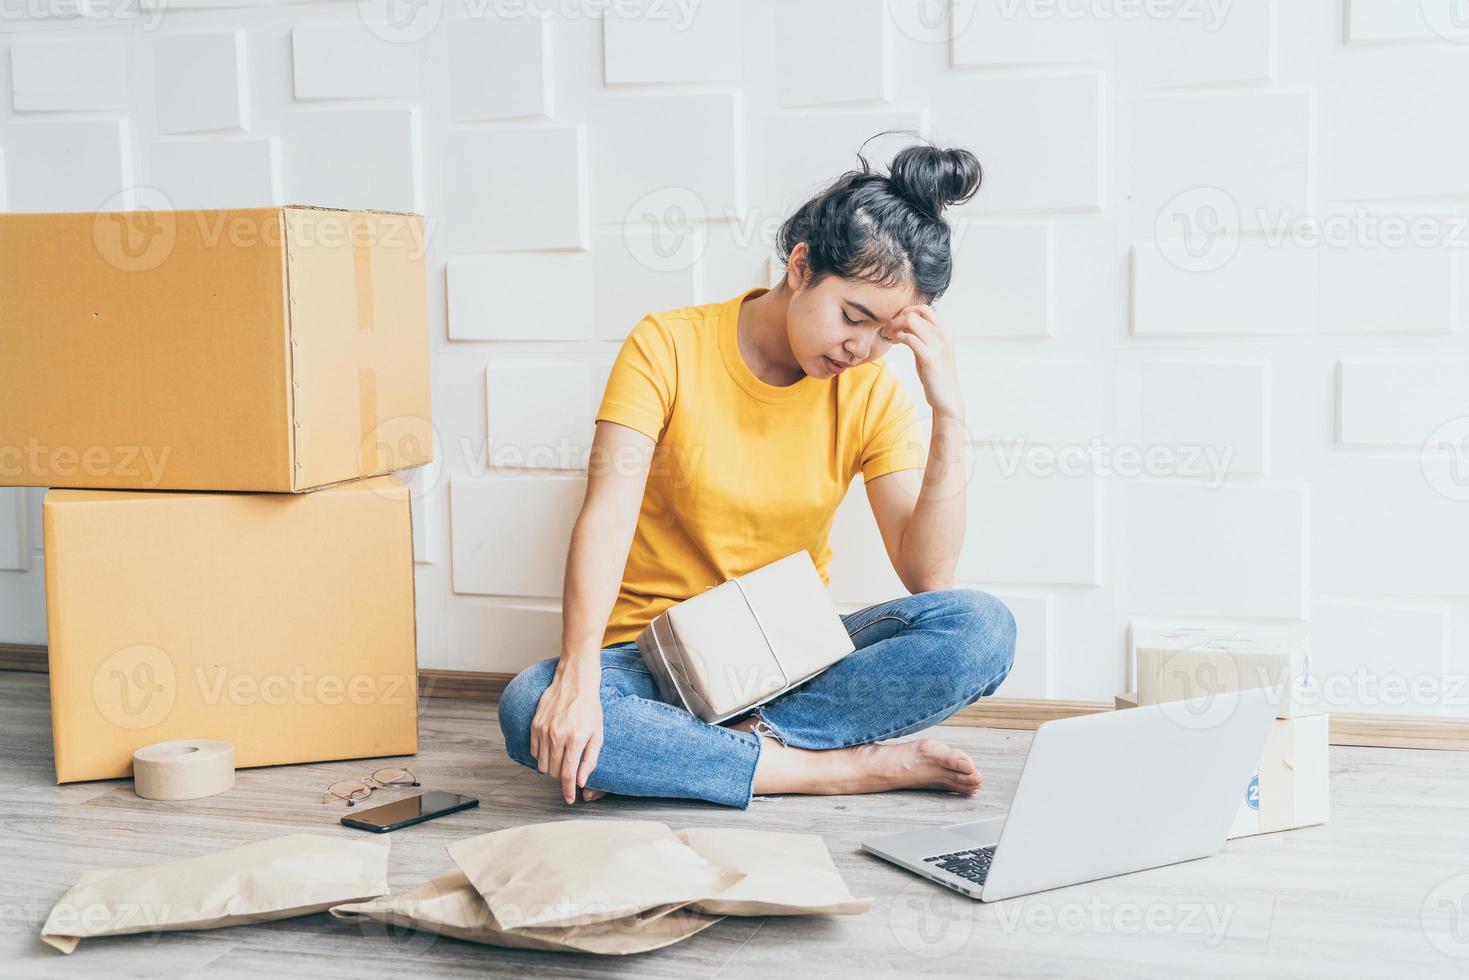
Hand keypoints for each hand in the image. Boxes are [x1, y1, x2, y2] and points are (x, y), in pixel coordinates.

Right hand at [529, 664, 604, 803]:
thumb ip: (590, 760)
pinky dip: (542, 756)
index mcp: (577, 739)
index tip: (569, 799)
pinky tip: (552, 750)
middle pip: (555, 772)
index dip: (568, 791)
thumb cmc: (590, 708)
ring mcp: (544, 730)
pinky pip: (535, 751)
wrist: (575, 682)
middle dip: (562, 777)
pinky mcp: (535, 725)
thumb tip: (581, 782)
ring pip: (543, 764)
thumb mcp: (598, 734)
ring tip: (562, 758)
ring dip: (552, 768)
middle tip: (570, 770)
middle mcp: (558, 736)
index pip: (569, 775)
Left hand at [884, 305, 963, 420]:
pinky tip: (894, 343)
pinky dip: (898, 337)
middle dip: (896, 318)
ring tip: (888, 336)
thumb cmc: (936, 376)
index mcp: (946, 332)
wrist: (946, 398)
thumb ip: (923, 338)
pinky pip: (909, 338)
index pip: (924, 309)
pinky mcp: (929, 357)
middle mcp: (944, 335)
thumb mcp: (931, 351)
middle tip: (887, 330)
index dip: (905, 312)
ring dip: (895, 326)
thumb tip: (906, 327)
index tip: (895, 323)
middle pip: (915, 313)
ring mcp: (938, 345)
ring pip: (911, 322)